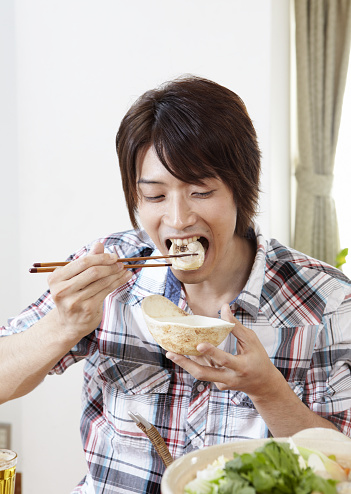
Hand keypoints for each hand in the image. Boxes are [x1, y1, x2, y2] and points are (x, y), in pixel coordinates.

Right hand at [48, 242, 131, 340]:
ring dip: (116, 274)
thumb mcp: (74, 277)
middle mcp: (62, 290)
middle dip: (109, 265)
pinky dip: (117, 282)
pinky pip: (106, 291)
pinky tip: (124, 278)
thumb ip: (86, 261)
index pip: (82, 262)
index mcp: (56, 278)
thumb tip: (99, 244)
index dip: (100, 257)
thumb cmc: (72, 296)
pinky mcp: (87, 309)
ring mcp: (74, 301)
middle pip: (93, 271)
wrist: (68, 324)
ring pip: (102, 282)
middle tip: (120, 263)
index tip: (113, 256)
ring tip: (124, 269)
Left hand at [166, 303, 281, 400]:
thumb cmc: (259, 359)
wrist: (263, 385)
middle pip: (204, 374)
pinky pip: (205, 371)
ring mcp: (222, 383)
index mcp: (241, 367)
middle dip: (186, 364)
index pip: (224, 359)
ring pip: (201, 373)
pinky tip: (186, 352)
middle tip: (171, 353)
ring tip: (171, 352)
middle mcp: (230, 378)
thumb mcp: (251, 341)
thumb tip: (224, 307)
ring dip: (185, 363)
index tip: (199, 344)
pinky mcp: (218, 384)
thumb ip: (236, 326)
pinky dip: (196, 361)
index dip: (212, 352)